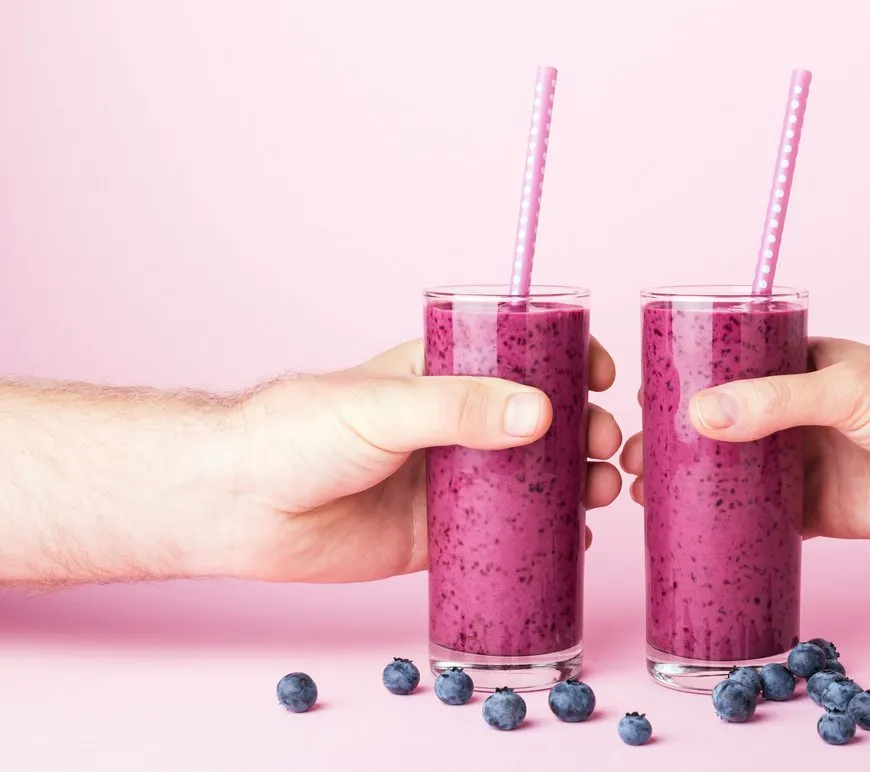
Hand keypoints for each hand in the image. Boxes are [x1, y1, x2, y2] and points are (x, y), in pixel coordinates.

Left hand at [223, 338, 621, 582]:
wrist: (239, 507)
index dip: (568, 361)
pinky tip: (573, 537)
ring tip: (601, 490)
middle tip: (605, 442)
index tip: (602, 374)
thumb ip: (460, 408)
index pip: (520, 356)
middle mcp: (453, 425)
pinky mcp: (441, 536)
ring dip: (577, 480)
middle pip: (539, 421)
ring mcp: (450, 481)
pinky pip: (507, 534)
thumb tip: (540, 414)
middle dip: (584, 428)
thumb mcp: (385, 407)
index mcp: (440, 374)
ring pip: (533, 478)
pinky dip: (546, 535)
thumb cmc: (297, 432)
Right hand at [622, 338, 869, 539]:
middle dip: (673, 441)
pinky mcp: (815, 511)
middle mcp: (791, 415)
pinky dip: (725, 525)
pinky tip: (688, 530)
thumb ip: (775, 401)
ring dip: (690, 484)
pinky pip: (758, 519)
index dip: (682, 384)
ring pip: (730, 475)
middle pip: (718, 427)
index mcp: (795, 368)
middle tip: (633, 458)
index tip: (639, 399)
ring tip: (646, 493)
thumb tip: (700, 414)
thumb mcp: (846, 388)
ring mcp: (800, 464)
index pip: (725, 370)